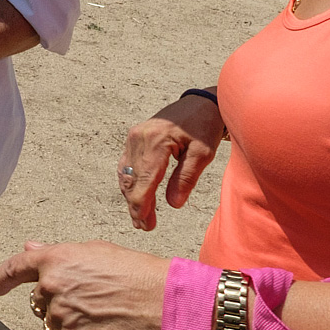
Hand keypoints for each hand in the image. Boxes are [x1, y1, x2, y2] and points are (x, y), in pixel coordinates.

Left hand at [0, 241, 168, 329]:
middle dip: (61, 304)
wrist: (163, 305)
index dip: (3, 278)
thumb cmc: (138, 274)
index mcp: (55, 261)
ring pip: (57, 327)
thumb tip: (31, 248)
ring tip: (108, 318)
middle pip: (42, 303)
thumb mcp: (97, 251)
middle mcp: (50, 289)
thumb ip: (59, 254)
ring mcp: (60, 319)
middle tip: (95, 303)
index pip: (16, 268)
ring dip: (75, 327)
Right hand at [118, 94, 224, 230]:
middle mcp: (139, 138)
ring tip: (140, 217)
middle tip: (144, 227)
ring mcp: (134, 137)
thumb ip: (187, 178)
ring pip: (126, 174)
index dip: (142, 206)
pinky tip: (136, 196)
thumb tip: (173, 204)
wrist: (198, 102)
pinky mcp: (134, 137)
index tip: (147, 225)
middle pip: (132, 181)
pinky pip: (126, 165)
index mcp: (157, 142)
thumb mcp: (203, 153)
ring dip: (131, 197)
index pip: (145, 181)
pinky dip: (130, 183)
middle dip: (136, 206)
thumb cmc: (204, 126)